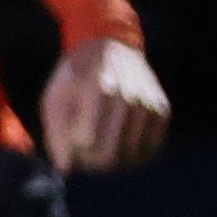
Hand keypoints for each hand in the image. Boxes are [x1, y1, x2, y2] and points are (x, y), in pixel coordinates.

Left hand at [40, 34, 172, 172]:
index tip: (69, 147)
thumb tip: (66, 170)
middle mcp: (129, 98)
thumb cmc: (76, 76)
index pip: (86, 144)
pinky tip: (119, 143)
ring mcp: (148, 105)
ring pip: (129, 159)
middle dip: (91, 164)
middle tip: (83, 153)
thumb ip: (56, 134)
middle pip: (109, 157)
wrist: (111, 47)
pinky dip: (131, 155)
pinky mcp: (162, 112)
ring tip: (100, 145)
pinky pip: (148, 152)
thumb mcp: (55, 97)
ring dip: (112, 161)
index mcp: (98, 89)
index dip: (73, 153)